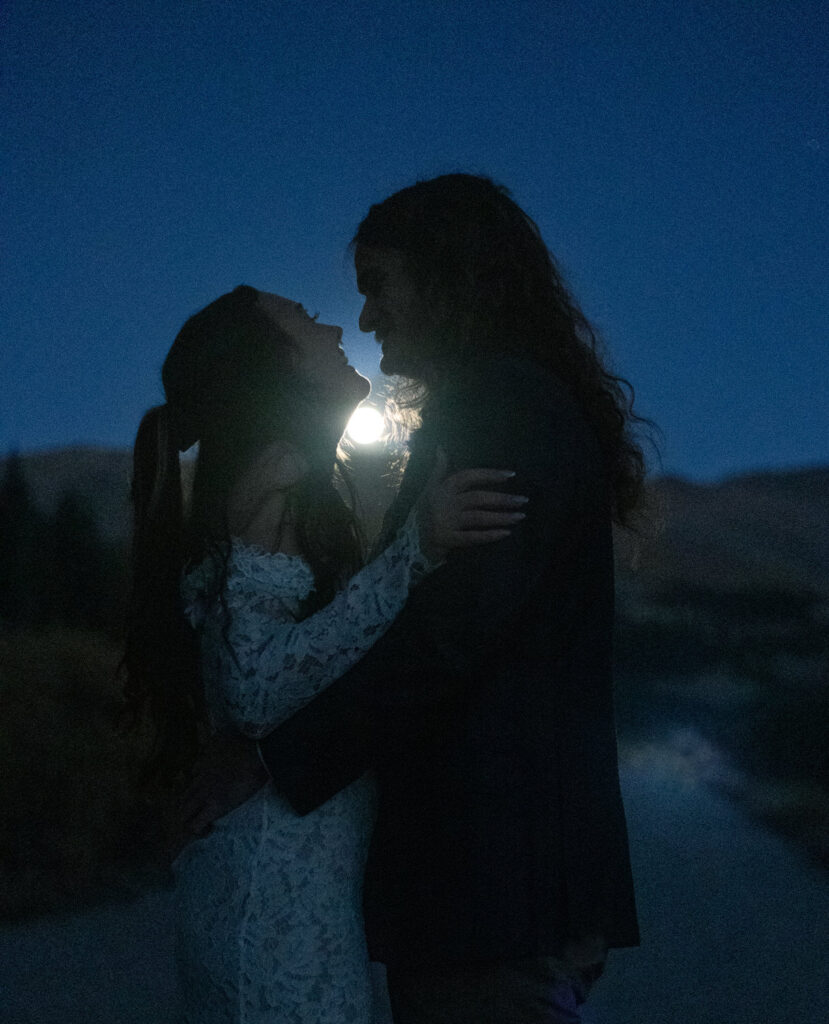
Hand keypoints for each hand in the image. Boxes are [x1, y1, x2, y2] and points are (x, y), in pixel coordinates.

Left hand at [173, 732, 268, 855]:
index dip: (199, 782)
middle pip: (183, 794)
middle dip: (188, 803)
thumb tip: (215, 739)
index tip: (207, 786)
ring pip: (184, 810)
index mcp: (204, 760)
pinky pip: (196, 824)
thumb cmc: (249, 744)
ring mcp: (205, 792)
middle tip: (199, 809)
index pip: (193, 773)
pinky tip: (208, 829)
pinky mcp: (214, 806)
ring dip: (190, 817)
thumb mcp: (225, 735)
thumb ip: (217, 739)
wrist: (258, 755)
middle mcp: (200, 777)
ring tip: (201, 821)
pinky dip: (199, 829)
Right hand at [417, 447, 528, 564]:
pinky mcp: (448, 539)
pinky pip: (473, 537)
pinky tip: (506, 533)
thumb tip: (440, 447)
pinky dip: (490, 536)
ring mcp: (447, 522)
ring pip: (479, 517)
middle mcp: (446, 503)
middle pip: (478, 498)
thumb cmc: (424, 511)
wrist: (410, 540)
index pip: (469, 476)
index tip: (511, 474)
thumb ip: (438, 469)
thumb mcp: (428, 488)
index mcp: (443, 489)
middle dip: (502, 499)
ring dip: (501, 517)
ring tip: (520, 516)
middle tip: (523, 500)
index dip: (489, 474)